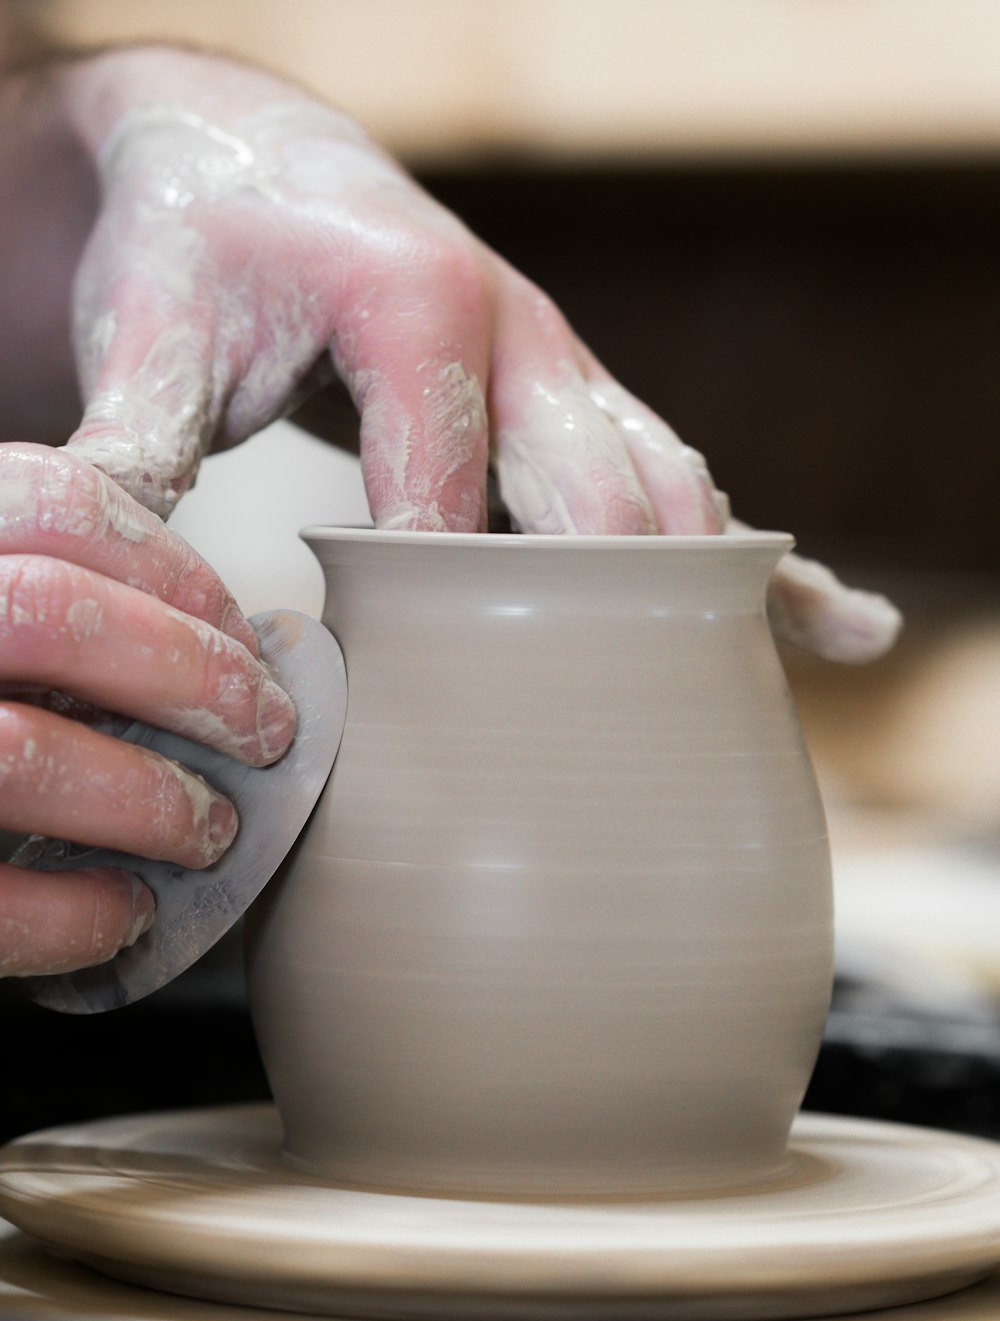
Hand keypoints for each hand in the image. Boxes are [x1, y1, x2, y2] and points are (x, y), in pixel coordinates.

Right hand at [0, 443, 295, 977]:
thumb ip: (46, 589)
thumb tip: (213, 639)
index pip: (53, 504)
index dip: (174, 570)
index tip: (238, 634)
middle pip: (49, 613)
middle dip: (191, 677)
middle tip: (262, 734)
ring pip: (18, 754)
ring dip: (148, 801)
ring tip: (207, 830)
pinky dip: (74, 915)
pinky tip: (124, 910)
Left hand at [55, 48, 898, 664]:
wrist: (251, 158)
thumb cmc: (200, 247)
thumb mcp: (152, 334)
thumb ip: (133, 448)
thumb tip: (112, 581)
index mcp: (416, 307)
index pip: (446, 495)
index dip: (437, 611)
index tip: (419, 710)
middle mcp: (522, 333)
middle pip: (598, 499)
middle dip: (594, 617)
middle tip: (590, 734)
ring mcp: (567, 370)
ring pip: (666, 493)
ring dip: (704, 595)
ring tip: (741, 705)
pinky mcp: (582, 402)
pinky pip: (692, 483)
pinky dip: (769, 564)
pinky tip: (841, 628)